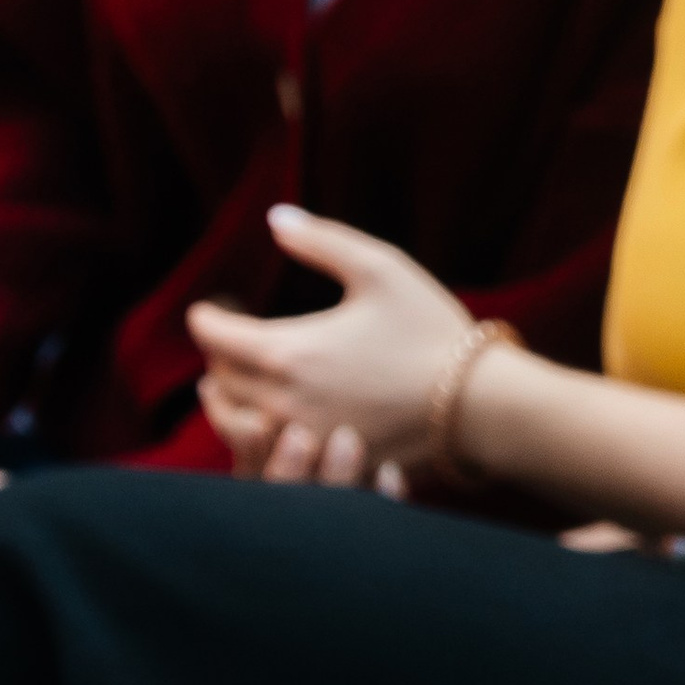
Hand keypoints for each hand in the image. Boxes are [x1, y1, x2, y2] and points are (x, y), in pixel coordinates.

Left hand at [189, 206, 477, 484]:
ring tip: (220, 391)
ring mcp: (306, 440)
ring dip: (223, 404)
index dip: (205, 319)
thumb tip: (275, 218)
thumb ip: (321, 239)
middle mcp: (284, 402)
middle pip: (221, 382)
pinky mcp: (328, 466)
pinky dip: (256, 438)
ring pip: (236, 426)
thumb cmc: (430, 329)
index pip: (215, 338)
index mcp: (288, 351)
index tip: (207, 310)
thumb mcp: (380, 267)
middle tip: (219, 342)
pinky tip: (265, 426)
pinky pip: (273, 456)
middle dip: (215, 358)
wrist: (478, 404)